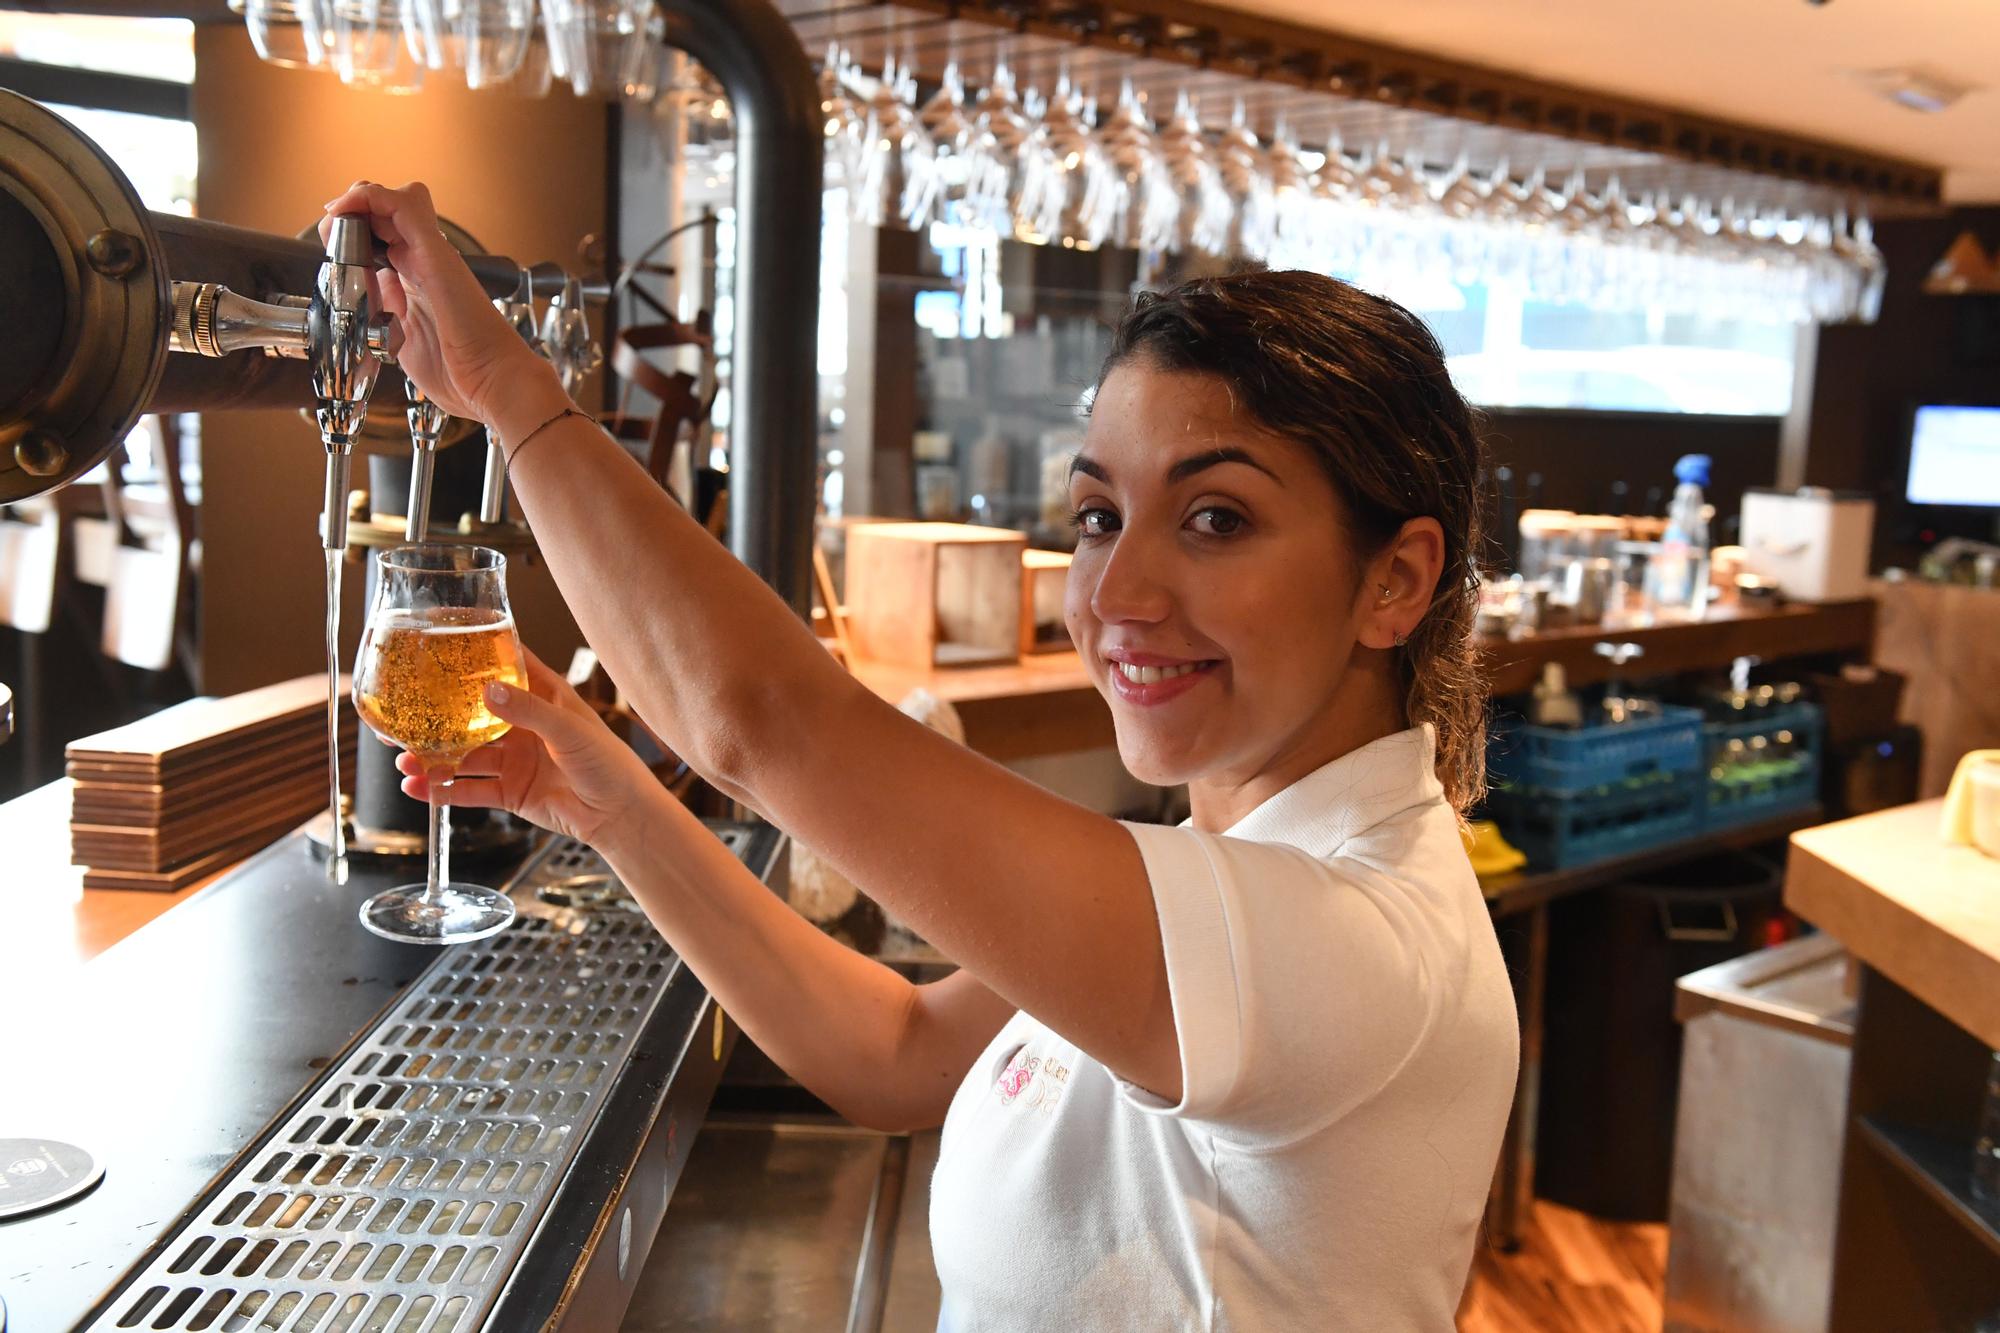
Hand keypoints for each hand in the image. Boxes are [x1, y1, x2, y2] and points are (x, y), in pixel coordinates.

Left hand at [317, 179, 561, 425]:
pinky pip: (402, 204)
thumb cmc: (463, 375)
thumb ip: (385, 315)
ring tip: (337, 221)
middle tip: (332, 235)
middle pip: (384, 211)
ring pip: (392, 198)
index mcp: (420, 281)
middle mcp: (428, 262)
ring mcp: (433, 255)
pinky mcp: (436, 253)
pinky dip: (369, 197)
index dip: (351, 232)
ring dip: (356, 201)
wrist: (495, 385)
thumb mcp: (403, 341)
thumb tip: (365, 303)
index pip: (382, 236)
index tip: (330, 248)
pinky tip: (348, 211)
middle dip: (349, 213)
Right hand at [397, 648, 660, 850]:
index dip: (474, 654)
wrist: (619, 816)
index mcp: (542, 697)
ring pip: (464, 755)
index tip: (437, 642)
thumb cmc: (609, 763)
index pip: (504, 666)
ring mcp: (514, 759)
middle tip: (402, 715)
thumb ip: (529, 711)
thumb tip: (488, 691)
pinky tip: (418, 788)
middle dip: (436, 715)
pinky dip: (443, 791)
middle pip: (471, 715)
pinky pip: (470, 790)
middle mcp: (523, 725)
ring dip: (433, 756)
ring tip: (403, 758)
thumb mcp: (569, 729)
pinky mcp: (510, 792)